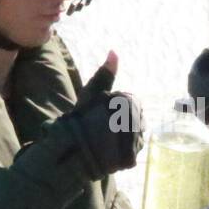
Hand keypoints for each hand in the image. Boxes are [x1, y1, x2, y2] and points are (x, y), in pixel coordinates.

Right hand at [49, 50, 144, 179]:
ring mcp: (136, 141)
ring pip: (132, 134)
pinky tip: (107, 151)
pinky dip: (121, 151)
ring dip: (122, 136)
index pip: (127, 101)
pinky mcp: (132, 158)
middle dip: (118, 121)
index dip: (111, 106)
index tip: (98, 113)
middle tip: (99, 127)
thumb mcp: (92, 92)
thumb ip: (105, 73)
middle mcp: (137, 121)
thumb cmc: (80, 118)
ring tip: (102, 139)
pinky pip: (131, 151)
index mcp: (130, 102)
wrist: (71, 149)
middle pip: (132, 117)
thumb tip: (114, 51)